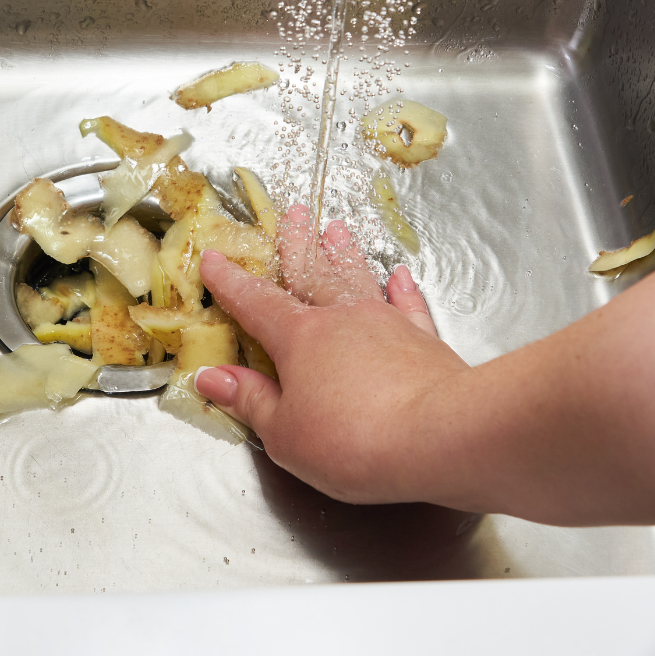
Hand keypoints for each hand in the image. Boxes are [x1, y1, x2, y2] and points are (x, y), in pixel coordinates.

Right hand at [195, 206, 469, 504]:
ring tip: (336, 229)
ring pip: (359, 279)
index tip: (214, 260)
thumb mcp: (284, 433)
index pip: (255, 302)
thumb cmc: (354, 440)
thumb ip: (250, 401)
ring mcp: (387, 325)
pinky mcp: (425, 342)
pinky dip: (404, 290)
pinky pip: (409, 306)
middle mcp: (341, 319)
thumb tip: (212, 377)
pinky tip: (401, 276)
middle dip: (297, 245)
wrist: (442, 438)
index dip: (231, 282)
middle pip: (312, 273)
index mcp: (299, 338)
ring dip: (345, 254)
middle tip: (292, 214)